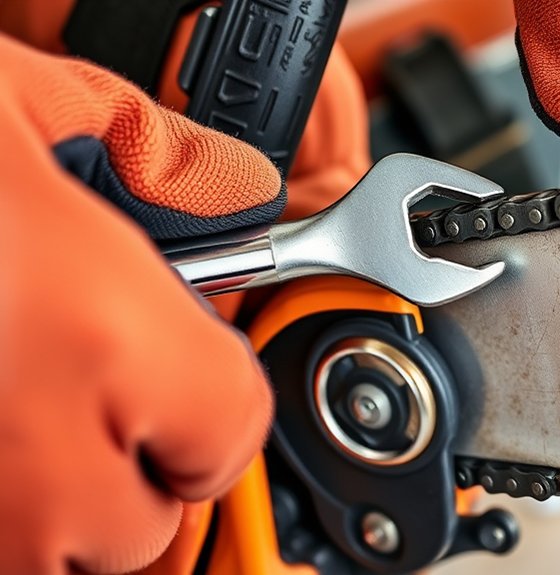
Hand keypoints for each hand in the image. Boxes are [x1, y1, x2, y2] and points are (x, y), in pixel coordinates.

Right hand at [0, 34, 278, 573]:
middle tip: (64, 362)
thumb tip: (223, 183)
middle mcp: (28, 467)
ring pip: (53, 557)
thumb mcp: (9, 102)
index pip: (231, 433)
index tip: (182, 357)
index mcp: (99, 340)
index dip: (211, 390)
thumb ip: (148, 153)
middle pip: (143, 517)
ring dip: (43, 493)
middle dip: (127, 447)